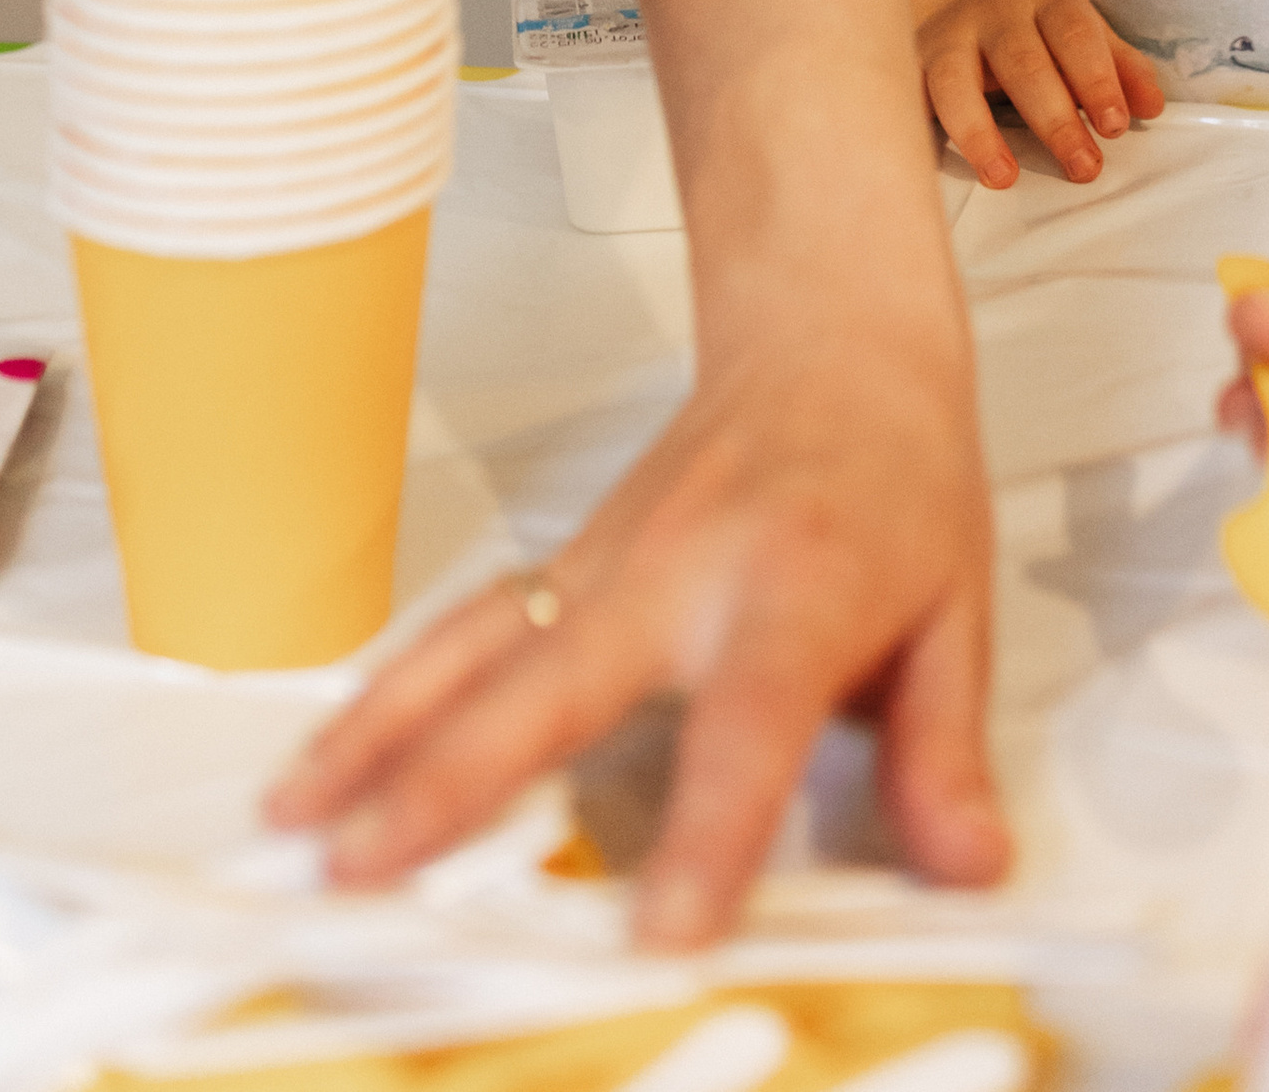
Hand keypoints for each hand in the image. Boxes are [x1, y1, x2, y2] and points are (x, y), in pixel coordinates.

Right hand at [264, 306, 1008, 942]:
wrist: (834, 341)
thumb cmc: (891, 471)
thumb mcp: (955, 611)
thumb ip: (943, 750)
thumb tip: (968, 865)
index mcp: (794, 588)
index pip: (747, 721)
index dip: (709, 829)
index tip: (666, 928)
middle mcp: (679, 573)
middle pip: (552, 681)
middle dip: (455, 779)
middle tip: (373, 867)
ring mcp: (603, 562)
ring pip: (471, 650)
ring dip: (378, 736)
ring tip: (300, 825)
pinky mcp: (562, 564)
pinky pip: (460, 632)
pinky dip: (381, 696)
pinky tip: (324, 759)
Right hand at [913, 0, 1164, 187]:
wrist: (957, 6)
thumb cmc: (1038, 36)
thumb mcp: (1085, 39)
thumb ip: (1121, 69)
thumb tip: (1152, 107)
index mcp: (1047, 2)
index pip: (1075, 34)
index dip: (1096, 78)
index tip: (1115, 126)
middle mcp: (995, 14)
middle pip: (1023, 62)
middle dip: (1055, 118)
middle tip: (1084, 168)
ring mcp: (947, 39)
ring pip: (956, 81)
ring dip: (980, 131)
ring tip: (1004, 177)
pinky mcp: (911, 68)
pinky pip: (910, 100)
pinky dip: (919, 130)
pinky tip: (936, 165)